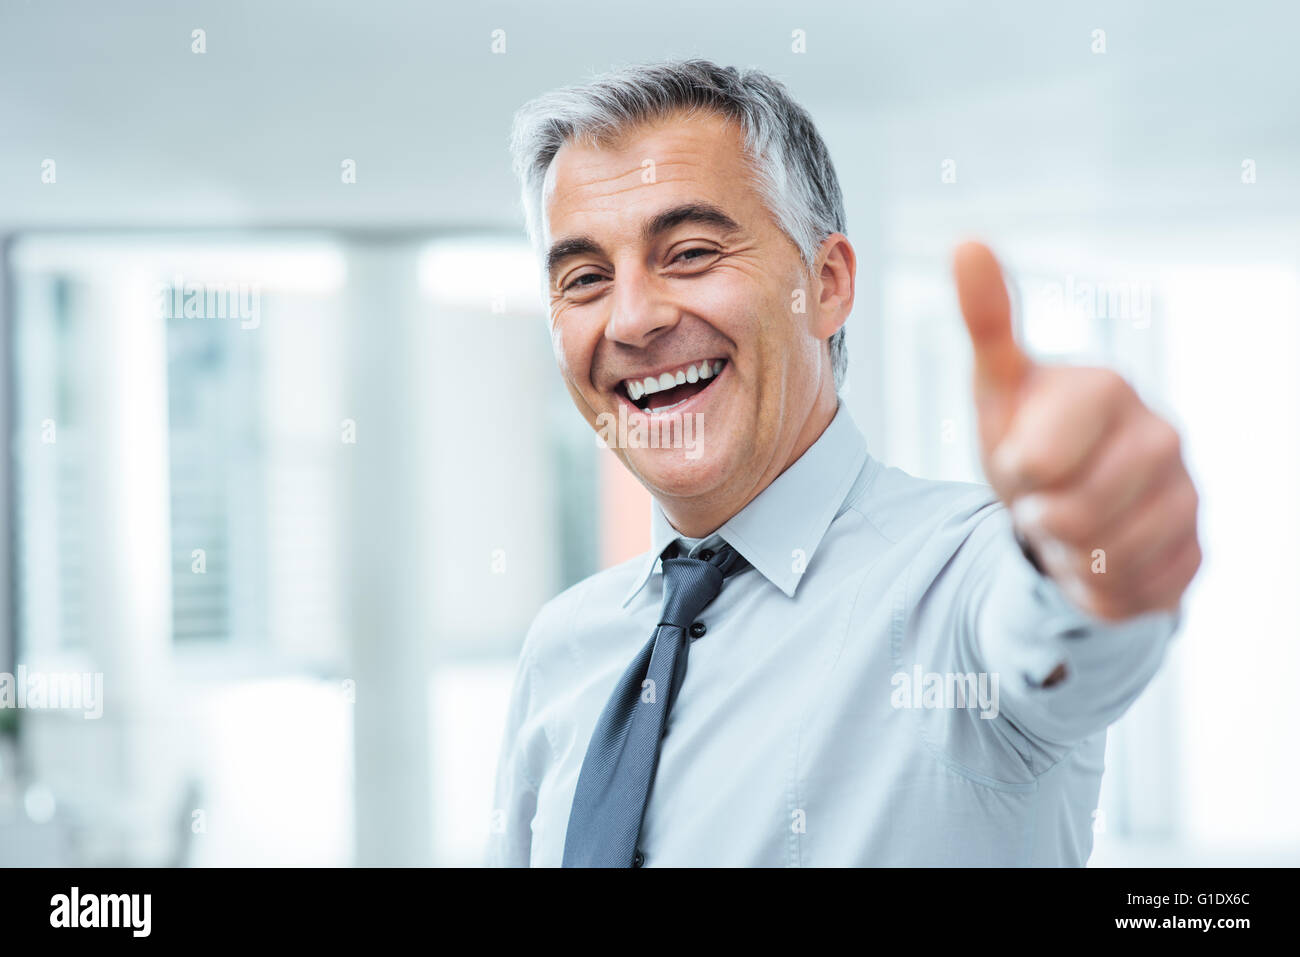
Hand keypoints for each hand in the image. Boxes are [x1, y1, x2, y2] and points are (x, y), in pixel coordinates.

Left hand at [953, 241, 1200, 621]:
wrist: (1069, 509)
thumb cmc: (1030, 442)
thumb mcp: (996, 390)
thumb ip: (987, 322)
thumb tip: (966, 242)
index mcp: (1107, 389)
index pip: (1036, 459)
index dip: (1015, 474)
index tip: (1018, 463)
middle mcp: (1161, 436)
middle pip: (1071, 516)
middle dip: (1038, 520)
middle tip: (1039, 501)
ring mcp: (1186, 496)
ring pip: (1102, 560)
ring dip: (1065, 558)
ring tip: (1066, 530)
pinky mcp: (1194, 554)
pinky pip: (1128, 597)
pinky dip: (1095, 592)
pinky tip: (1095, 561)